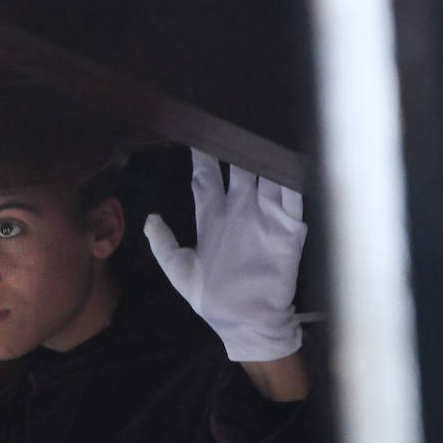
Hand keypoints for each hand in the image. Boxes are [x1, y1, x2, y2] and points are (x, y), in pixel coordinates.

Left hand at [144, 149, 306, 361]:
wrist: (244, 323)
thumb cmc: (211, 299)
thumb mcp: (179, 271)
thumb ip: (164, 244)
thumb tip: (150, 217)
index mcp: (213, 217)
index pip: (207, 178)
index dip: (202, 157)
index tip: (194, 132)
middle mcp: (240, 211)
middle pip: (239, 170)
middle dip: (236, 145)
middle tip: (232, 118)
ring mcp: (265, 218)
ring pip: (267, 176)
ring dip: (264, 155)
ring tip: (261, 128)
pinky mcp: (288, 229)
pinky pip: (293, 198)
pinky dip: (293, 178)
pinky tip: (289, 158)